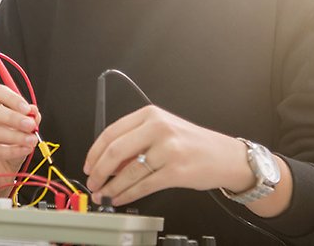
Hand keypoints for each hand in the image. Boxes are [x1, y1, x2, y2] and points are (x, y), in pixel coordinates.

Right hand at [0, 84, 41, 197]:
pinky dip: (9, 151)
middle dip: (12, 118)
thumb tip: (34, 112)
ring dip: (13, 136)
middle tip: (30, 125)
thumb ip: (29, 119)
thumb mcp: (22, 130)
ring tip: (30, 141)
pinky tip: (23, 150)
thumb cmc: (8, 145)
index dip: (13, 99)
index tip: (28, 109)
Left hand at [83, 105, 254, 205]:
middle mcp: (158, 128)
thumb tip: (106, 164)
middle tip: (92, 182)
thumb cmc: (191, 144)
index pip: (111, 132)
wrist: (225, 156)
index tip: (88, 165)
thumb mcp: (162, 131)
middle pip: (115, 151)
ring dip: (111, 187)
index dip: (94, 152)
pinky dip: (127, 195)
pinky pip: (143, 186)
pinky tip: (120, 198)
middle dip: (98, 171)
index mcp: (150, 115)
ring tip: (104, 195)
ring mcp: (168, 150)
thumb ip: (135, 141)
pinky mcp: (176, 171)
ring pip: (128, 172)